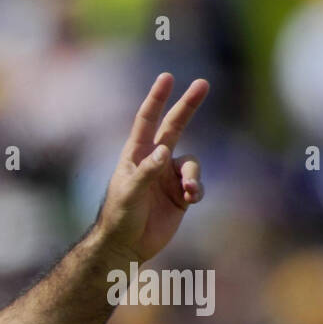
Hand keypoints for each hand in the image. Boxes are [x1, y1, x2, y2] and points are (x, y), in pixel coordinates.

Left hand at [95, 73, 209, 264]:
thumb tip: (165, 151)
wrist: (126, 246)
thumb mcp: (130, 194)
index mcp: (136, 155)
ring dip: (194, 176)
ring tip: (188, 192)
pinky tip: (190, 201)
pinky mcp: (180, 194)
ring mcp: (168, 176)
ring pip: (192, 163)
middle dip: (188, 106)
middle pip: (175, 126)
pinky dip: (197, 190)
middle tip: (202, 83)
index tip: (166, 77)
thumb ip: (146, 172)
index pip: (147, 121)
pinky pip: (197, 184)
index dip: (157, 99)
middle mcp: (154, 161)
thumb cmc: (120, 217)